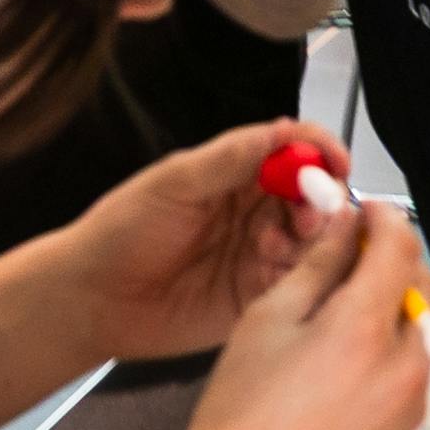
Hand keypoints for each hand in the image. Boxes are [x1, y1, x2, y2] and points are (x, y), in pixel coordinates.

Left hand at [65, 124, 339, 366]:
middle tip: (307, 215)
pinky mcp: (258, 296)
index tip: (338, 163)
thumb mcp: (175, 183)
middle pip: (314, 196)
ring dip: (309, 241)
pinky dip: (301, 277)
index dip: (321, 152)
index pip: (295, 151)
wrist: (91, 299)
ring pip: (313, 240)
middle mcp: (256, 210)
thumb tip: (288, 129)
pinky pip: (297, 284)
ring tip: (273, 249)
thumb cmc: (122, 230)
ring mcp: (260, 254)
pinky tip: (275, 277)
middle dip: (321, 201)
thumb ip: (232, 157)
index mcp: (237, 172)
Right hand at [158, 204, 429, 429]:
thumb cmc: (240, 412)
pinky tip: (343, 356)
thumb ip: (319, 264)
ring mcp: (414, 399)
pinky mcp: (408, 426)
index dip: (383, 217)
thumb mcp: (270, 319)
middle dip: (389, 259)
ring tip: (337, 308)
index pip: (401, 244)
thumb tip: (344, 223)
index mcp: (369, 328)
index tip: (363, 210)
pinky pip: (411, 365)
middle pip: (418, 284)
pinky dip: (389, 345)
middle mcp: (407, 363)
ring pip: (417, 325)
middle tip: (345, 254)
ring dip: (390, 303)